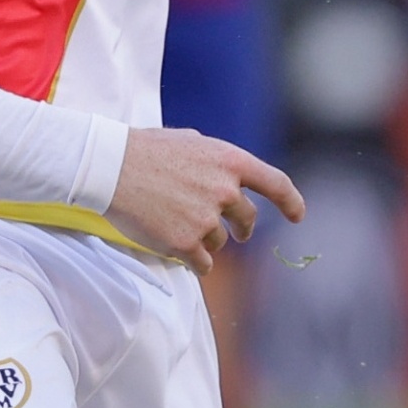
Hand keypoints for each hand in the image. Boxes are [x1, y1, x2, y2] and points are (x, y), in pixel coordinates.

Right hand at [109, 127, 305, 271]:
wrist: (110, 167)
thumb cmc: (145, 150)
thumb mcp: (191, 142)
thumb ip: (216, 163)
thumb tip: (230, 180)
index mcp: (230, 161)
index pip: (275, 184)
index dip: (291, 202)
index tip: (297, 216)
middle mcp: (225, 190)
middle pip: (247, 220)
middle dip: (243, 229)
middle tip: (238, 234)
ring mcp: (206, 218)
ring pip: (219, 242)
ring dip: (205, 239)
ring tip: (176, 224)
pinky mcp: (185, 243)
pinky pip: (203, 264)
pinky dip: (195, 262)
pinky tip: (180, 253)